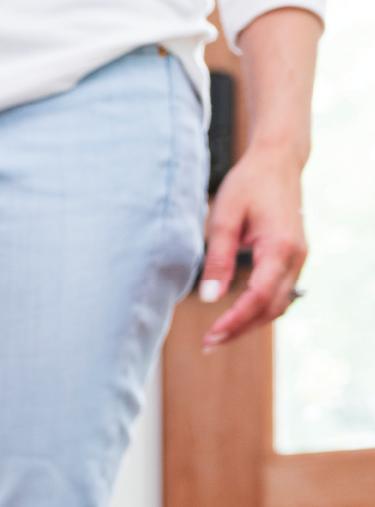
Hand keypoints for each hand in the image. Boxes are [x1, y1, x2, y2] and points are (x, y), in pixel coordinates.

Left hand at [199, 141, 307, 350]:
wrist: (277, 161)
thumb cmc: (248, 185)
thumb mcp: (224, 218)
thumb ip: (217, 259)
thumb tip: (210, 297)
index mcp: (279, 246)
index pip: (259, 296)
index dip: (235, 320)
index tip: (211, 335)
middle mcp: (295, 256)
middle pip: (271, 307)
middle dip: (240, 329)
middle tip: (208, 344)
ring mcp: (298, 258)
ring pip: (279, 304)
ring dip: (250, 324)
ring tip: (219, 336)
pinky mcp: (293, 257)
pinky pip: (280, 293)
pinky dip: (260, 310)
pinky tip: (237, 318)